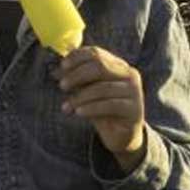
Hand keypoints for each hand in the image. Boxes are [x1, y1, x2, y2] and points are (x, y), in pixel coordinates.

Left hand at [56, 45, 146, 171]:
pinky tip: (78, 113)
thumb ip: (77, 81)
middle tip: (62, 86)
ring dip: (80, 97)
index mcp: (118, 65)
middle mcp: (129, 74)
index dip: (77, 57)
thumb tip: (55, 72)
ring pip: (102, 88)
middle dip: (77, 75)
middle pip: (99, 67)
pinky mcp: (134, 109)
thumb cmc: (103, 110)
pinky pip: (108, 105)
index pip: (96, 53)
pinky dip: (90, 108)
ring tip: (66, 106)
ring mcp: (134, 91)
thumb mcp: (88, 92)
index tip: (62, 66)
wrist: (122, 136)